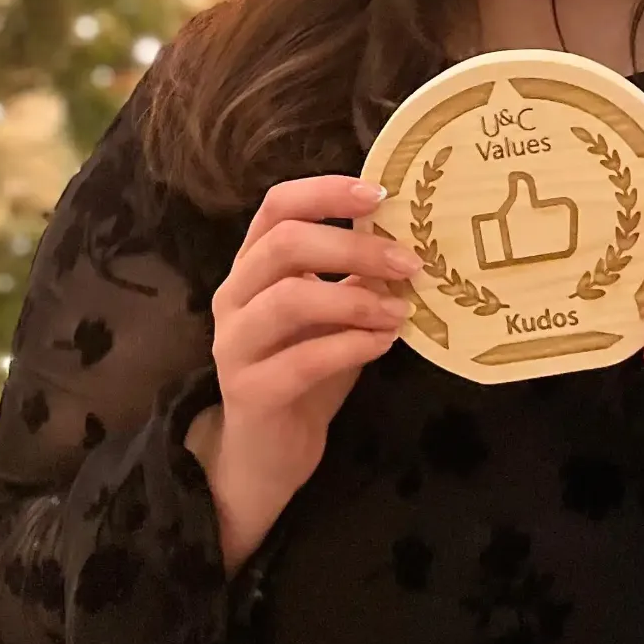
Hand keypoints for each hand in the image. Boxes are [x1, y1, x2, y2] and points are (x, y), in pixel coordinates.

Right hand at [201, 176, 414, 568]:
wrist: (269, 452)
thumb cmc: (306, 370)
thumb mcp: (336, 314)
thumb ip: (358, 277)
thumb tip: (408, 238)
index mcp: (253, 265)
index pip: (276, 206)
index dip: (325, 191)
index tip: (380, 193)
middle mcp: (233, 295)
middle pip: (284, 244)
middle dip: (353, 246)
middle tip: (409, 261)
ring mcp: (233, 343)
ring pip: (288, 298)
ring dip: (356, 299)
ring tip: (399, 310)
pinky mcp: (248, 390)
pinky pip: (301, 359)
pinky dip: (350, 346)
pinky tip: (383, 344)